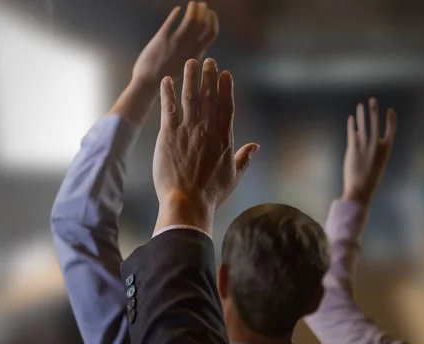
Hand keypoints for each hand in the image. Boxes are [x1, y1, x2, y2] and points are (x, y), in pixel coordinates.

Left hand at [132, 2, 218, 87]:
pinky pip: (172, 21)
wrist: (148, 83)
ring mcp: (175, 42)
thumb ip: (192, 55)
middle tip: (202, 5)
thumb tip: (197, 46)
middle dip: (205, 11)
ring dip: (193, 9)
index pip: (211, 33)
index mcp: (196, 55)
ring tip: (192, 4)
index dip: (213, 21)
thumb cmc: (165, 77)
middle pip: (203, 23)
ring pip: (190, 19)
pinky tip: (177, 9)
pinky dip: (176, 13)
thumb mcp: (185, 67)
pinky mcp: (162, 38)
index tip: (211, 14)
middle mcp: (188, 47)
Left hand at [153, 59, 258, 234]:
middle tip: (209, 61)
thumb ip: (244, 158)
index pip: (226, 106)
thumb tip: (256, 146)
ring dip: (191, 78)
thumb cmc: (211, 194)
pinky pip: (169, 108)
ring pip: (190, 97)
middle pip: (209, 96)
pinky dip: (168, 92)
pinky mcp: (168, 134)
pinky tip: (167, 80)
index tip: (226, 74)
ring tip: (191, 63)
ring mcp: (187, 130)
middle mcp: (207, 129)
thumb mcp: (234, 176)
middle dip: (209, 76)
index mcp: (223, 138)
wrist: (187, 202)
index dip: (226, 88)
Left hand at [342, 98, 396, 204]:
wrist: (360, 190)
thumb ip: (372, 149)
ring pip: (364, 125)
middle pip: (376, 123)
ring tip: (360, 105)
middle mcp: (376, 146)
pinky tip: (350, 118)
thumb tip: (362, 134)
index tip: (389, 110)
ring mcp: (365, 146)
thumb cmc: (369, 179)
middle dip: (374, 110)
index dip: (391, 119)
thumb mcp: (376, 164)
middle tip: (372, 100)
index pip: (391, 130)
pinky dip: (352, 124)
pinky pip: (352, 132)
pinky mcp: (353, 148)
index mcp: (386, 150)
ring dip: (362, 114)